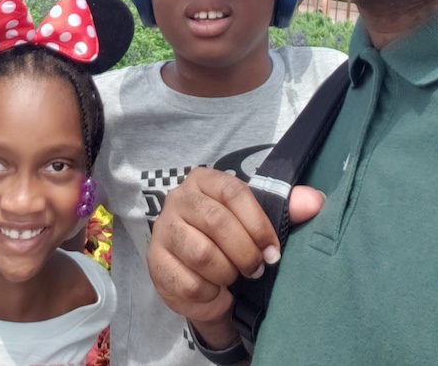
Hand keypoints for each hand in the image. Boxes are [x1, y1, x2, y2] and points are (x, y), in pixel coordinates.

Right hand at [146, 168, 323, 323]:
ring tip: (233, 276)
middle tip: (257, 269)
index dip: (259, 224)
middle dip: (245, 252)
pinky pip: (189, 282)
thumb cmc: (232, 240)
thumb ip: (288, 208)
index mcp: (204, 180)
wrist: (203, 277)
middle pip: (217, 221)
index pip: (234, 192)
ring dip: (227, 272)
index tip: (274, 250)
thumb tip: (316, 201)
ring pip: (202, 253)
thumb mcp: (259, 221)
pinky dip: (210, 292)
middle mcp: (179, 198)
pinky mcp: (155, 261)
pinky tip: (214, 288)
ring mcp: (163, 229)